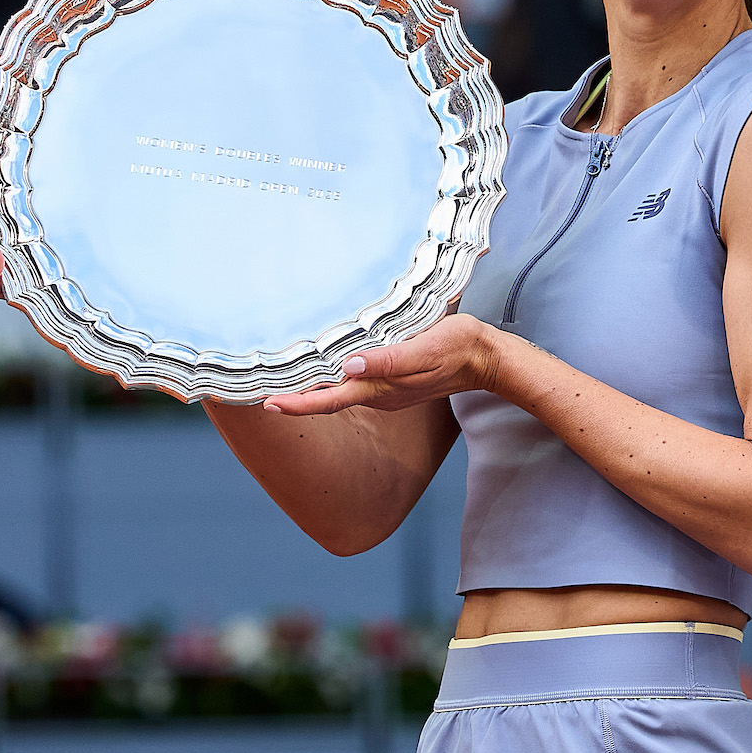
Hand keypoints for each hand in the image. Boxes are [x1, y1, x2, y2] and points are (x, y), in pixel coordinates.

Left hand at [261, 315, 499, 415]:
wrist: (487, 359)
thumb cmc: (458, 348)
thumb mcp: (424, 348)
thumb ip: (387, 360)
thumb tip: (349, 366)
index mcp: (381, 387)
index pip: (330, 401)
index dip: (298, 404)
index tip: (268, 403)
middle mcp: (380, 393)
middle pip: (330, 399)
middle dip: (298, 396)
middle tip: (264, 386)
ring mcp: (388, 390)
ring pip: (343, 391)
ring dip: (315, 386)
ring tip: (288, 375)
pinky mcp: (397, 381)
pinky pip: (359, 383)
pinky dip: (337, 377)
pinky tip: (329, 364)